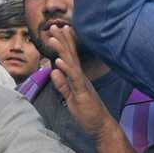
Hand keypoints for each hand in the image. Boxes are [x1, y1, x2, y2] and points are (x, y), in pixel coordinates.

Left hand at [47, 26, 117, 141]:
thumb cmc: (87, 113)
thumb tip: (54, 71)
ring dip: (62, 49)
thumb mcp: (70, 98)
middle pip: (70, 55)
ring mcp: (82, 84)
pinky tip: (59, 60)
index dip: (64, 44)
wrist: (100, 126)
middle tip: (54, 25)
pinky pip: (74, 79)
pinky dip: (66, 69)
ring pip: (71, 63)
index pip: (69, 58)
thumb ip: (62, 85)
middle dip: (62, 40)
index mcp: (77, 78)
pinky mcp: (83, 93)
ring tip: (53, 37)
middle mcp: (81, 78)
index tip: (58, 31)